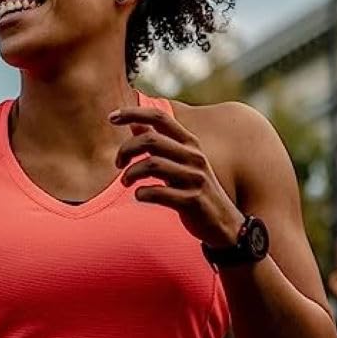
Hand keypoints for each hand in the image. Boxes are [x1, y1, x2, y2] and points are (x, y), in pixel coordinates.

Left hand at [110, 106, 243, 248]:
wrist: (225, 224)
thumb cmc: (195, 190)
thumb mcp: (180, 162)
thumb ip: (159, 143)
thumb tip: (135, 124)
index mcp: (190, 143)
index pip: (160, 117)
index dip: (134, 113)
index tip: (112, 117)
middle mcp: (194, 157)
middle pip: (150, 140)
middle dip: (126, 150)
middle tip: (118, 163)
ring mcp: (194, 179)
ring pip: (151, 164)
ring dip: (130, 174)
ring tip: (126, 183)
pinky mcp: (192, 201)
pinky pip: (158, 192)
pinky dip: (142, 193)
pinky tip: (139, 196)